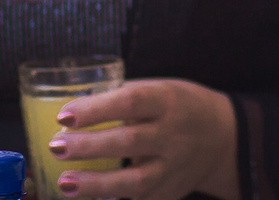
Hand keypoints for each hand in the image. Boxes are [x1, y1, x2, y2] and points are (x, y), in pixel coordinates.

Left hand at [46, 77, 239, 199]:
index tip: (64, 115)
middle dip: (89, 146)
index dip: (96, 109)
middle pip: (129, 142)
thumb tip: (73, 108)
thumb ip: (123, 98)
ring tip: (64, 182)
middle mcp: (173, 135)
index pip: (130, 102)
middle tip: (56, 146)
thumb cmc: (179, 107)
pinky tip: (84, 197)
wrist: (222, 139)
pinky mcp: (167, 194)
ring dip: (95, 184)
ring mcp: (172, 169)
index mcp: (167, 101)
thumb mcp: (160, 90)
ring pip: (134, 181)